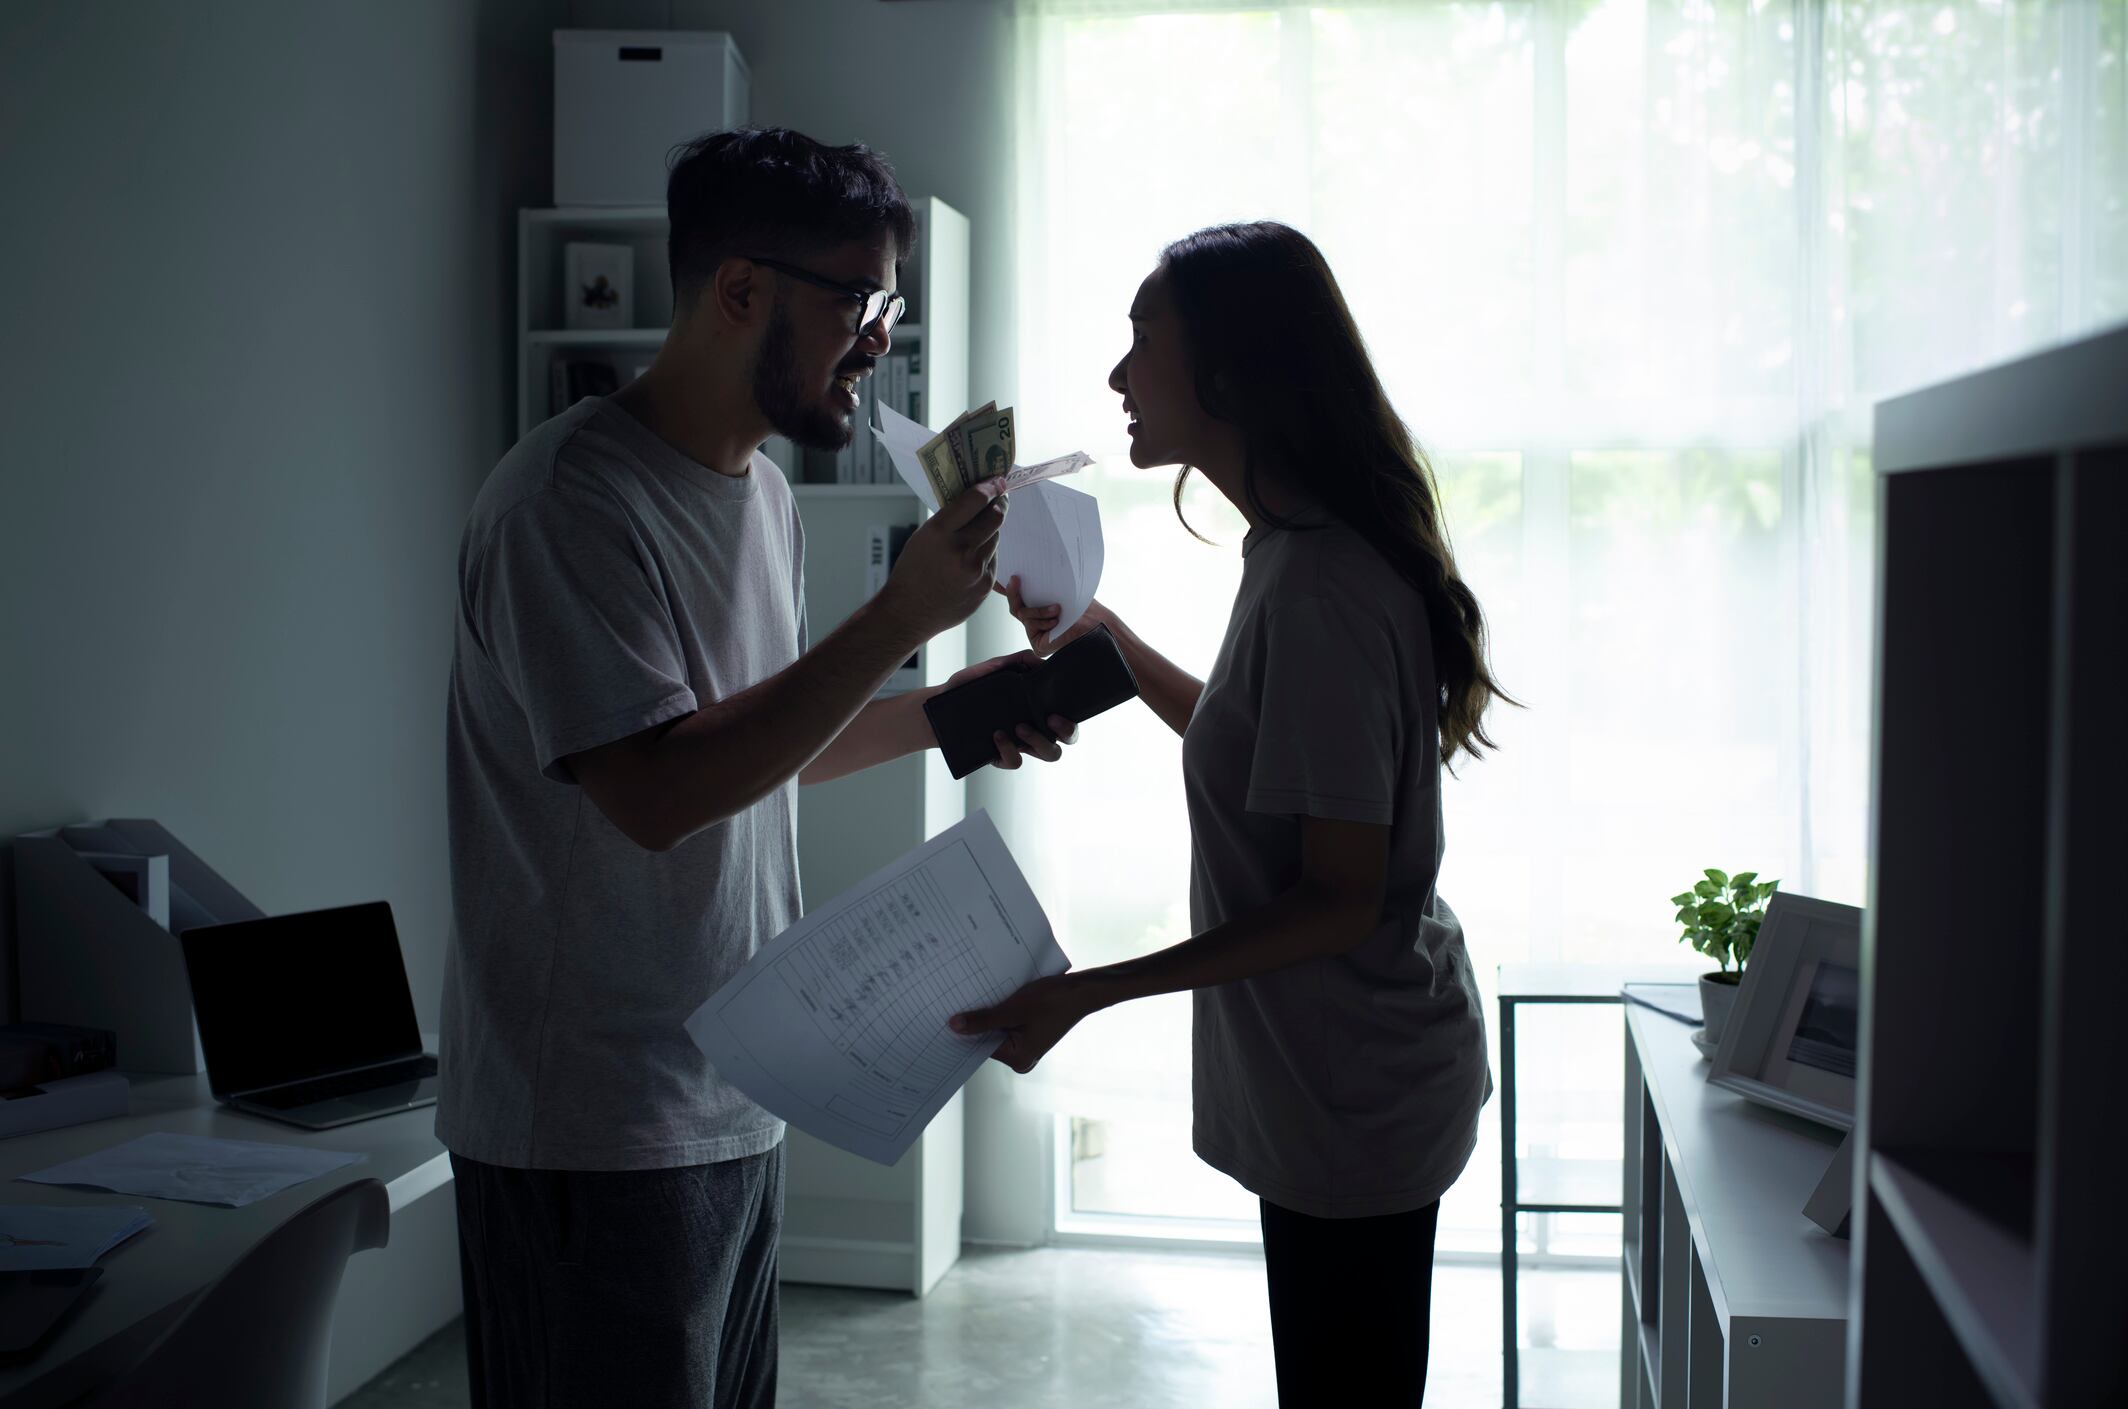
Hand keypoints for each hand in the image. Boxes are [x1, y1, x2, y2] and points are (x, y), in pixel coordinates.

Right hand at [879, 480, 1007, 638]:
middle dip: (1000, 504)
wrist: (908, 613)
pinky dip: (986, 553)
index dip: (990, 486)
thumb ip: (950, 519)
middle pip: (995, 517)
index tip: (997, 480)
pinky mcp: (985, 585)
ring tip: (979, 530)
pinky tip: (971, 558)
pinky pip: (993, 560)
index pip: (975, 499)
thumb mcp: (923, 536)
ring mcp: (975, 569)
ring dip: (991, 530)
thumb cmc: (912, 571)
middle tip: (1000, 497)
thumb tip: (979, 499)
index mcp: (939, 532)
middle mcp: (960, 549)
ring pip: (995, 538)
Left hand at [941, 652, 1078, 767]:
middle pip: (1064, 740)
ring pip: (1048, 754)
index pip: (1066, 718)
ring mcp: (1019, 744)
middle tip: (1049, 719)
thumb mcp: (993, 667)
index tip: (1057, 711)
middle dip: (1066, 732)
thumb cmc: (969, 687)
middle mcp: (1033, 729)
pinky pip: (1015, 761)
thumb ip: (1018, 660)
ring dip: (1039, 742)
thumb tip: (1042, 661)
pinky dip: (1009, 750)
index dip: (1071, 720)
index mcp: (1036, 709)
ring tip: (1019, 727)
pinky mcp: (1001, 756)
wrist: (939, 705)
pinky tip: (997, 735)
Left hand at [948, 973, 1092, 1073]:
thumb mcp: (1013, 1008)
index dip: (964, 1030)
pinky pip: (1006, 1024)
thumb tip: (954, 1026)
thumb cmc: (1053, 1000)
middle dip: (976, 1022)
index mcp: (1018, 1058)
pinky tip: (992, 996)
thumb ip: (983, 1020)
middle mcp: (1021, 1058)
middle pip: (987, 1039)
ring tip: (974, 996)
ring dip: (988, 1014)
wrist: (1083, 991)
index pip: (979, 1046)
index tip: (945, 1017)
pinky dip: (999, 1012)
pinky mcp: (1029, 1034)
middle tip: (955, 1002)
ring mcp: (1025, 1046)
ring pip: (995, 1030)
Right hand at [996, 577, 1104, 656]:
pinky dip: (1042, 620)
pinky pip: (1030, 626)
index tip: (999, 578)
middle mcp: (1037, 621)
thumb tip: (1029, 567)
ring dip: (1038, 610)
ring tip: (1056, 609)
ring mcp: (1037, 634)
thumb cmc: (1084, 606)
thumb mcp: (1060, 588)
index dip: (1008, 589)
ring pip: (1023, 615)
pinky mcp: (1039, 645)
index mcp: (1042, 608)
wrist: (1097, 624)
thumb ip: (1042, 583)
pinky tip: (1056, 620)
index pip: (1020, 598)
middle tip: (1015, 579)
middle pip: (1015, 606)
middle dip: (1013, 593)